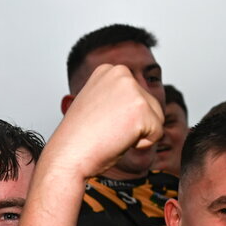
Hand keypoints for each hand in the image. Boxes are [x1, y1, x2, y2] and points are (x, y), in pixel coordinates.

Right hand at [48, 64, 164, 179]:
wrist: (67, 155)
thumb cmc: (78, 138)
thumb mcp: (96, 105)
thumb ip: (115, 98)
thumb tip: (130, 104)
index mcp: (109, 70)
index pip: (138, 96)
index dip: (123, 117)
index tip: (101, 122)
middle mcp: (121, 74)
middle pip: (151, 105)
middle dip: (134, 124)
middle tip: (107, 130)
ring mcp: (132, 90)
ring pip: (157, 118)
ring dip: (139, 134)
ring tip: (112, 134)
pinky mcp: (141, 109)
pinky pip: (158, 133)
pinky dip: (142, 144)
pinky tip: (119, 140)